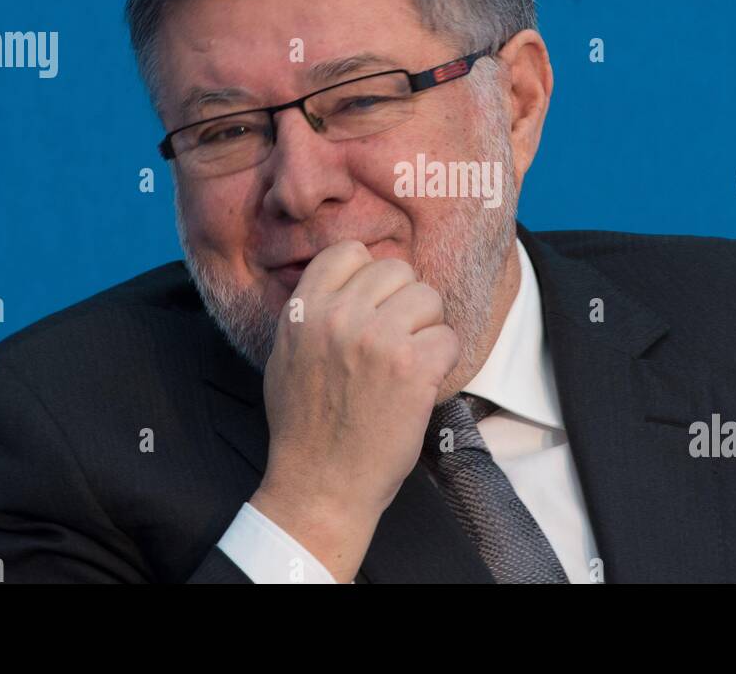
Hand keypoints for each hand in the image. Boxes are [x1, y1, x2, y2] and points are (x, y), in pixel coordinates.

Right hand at [249, 240, 459, 581]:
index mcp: (304, 309)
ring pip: (429, 298)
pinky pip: (449, 337)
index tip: (373, 307)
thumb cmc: (305, 425)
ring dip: (426, 329)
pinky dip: (443, 361)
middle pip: (397, 270)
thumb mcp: (286, 355)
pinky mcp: (413, 366)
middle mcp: (339, 315)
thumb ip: (312, 310)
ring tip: (406, 364)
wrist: (320, 484)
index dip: (369, 277)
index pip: (350, 251)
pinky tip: (421, 385)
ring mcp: (377, 338)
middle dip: (404, 303)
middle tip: (394, 342)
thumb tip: (348, 275)